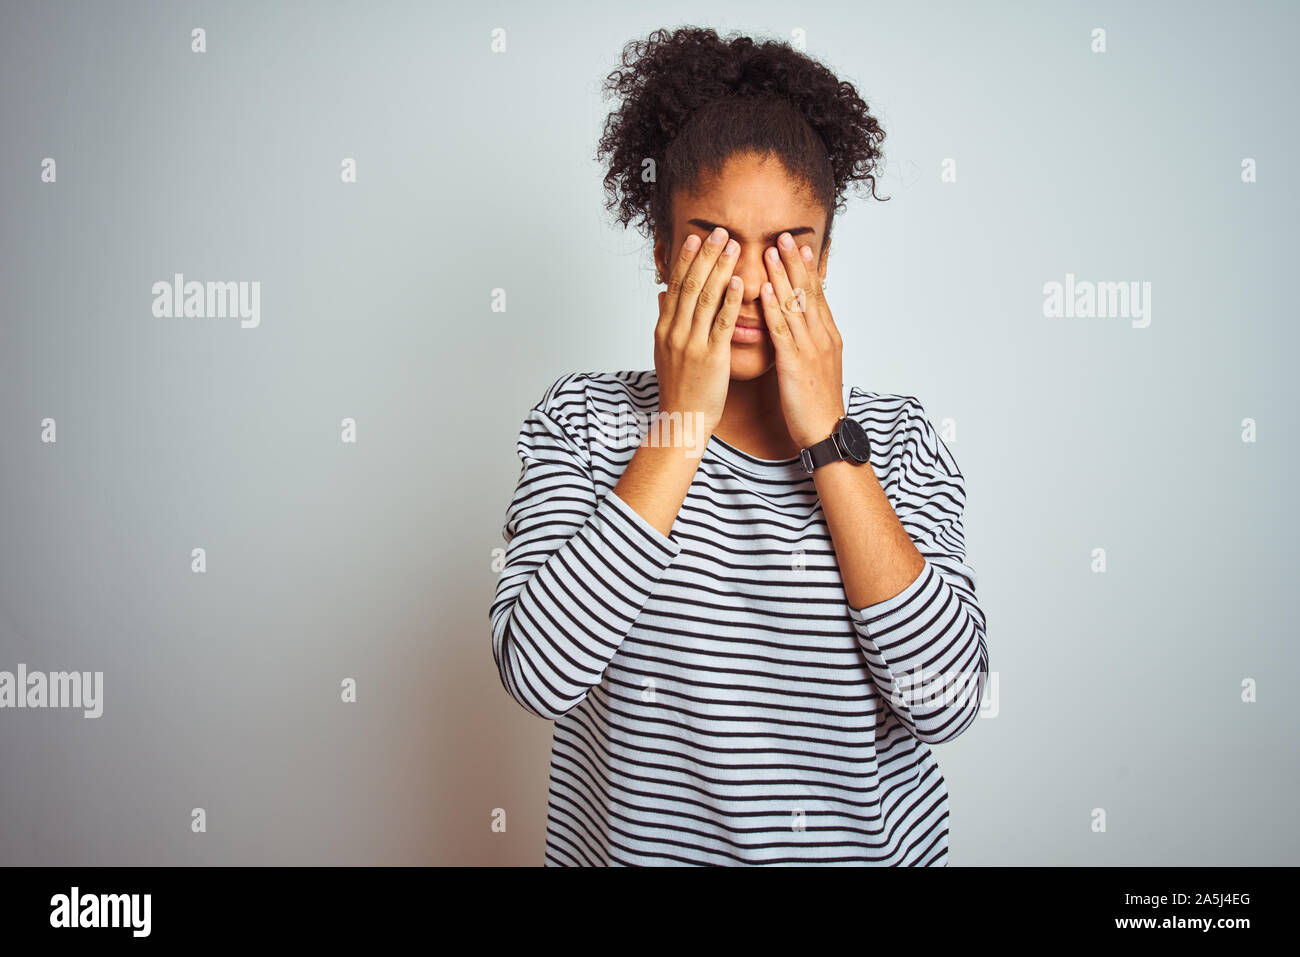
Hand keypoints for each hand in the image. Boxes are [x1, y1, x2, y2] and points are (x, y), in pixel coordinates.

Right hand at [654, 226, 742, 439]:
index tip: (698, 238)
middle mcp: (675, 332)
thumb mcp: (664, 351)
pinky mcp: (711, 357)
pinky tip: (739, 283)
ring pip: (706, 298)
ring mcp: (691, 344)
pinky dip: (730, 301)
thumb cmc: (679, 388)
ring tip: (734, 247)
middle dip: (706, 256)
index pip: (675, 285)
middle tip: (720, 232)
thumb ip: (665, 320)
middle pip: (690, 285)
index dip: (687, 260)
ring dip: (721, 269)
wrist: (682, 420)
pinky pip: (721, 323)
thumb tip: (661, 294)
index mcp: (664, 329)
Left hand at [758, 233, 844, 448]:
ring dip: (782, 275)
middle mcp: (822, 337)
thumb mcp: (816, 366)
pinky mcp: (795, 363)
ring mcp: (810, 349)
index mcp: (828, 337)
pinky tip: (765, 289)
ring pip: (796, 304)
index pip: (818, 295)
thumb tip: (798, 326)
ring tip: (771, 250)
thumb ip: (808, 342)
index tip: (799, 245)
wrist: (826, 432)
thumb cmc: (816, 403)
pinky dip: (774, 306)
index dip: (808, 269)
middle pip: (809, 292)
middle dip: (796, 262)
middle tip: (785, 235)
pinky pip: (783, 329)